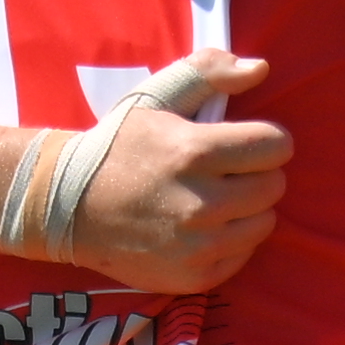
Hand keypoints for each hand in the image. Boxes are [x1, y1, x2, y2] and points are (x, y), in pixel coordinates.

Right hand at [64, 54, 293, 287]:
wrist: (68, 207)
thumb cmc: (118, 147)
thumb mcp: (154, 97)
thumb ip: (208, 73)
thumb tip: (260, 68)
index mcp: (194, 153)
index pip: (276, 145)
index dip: (266, 139)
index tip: (244, 142)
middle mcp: (201, 204)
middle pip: (274, 185)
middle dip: (256, 173)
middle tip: (224, 171)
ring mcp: (198, 245)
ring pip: (265, 222)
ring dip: (247, 208)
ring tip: (213, 198)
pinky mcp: (195, 276)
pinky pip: (245, 254)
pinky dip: (232, 240)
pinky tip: (202, 227)